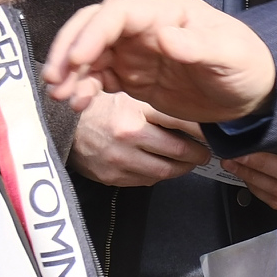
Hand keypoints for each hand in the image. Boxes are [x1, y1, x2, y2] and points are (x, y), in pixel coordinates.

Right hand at [44, 0, 276, 121]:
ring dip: (71, 71)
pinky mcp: (133, 75)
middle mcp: (145, 26)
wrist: (254, 93)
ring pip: (90, 52)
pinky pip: (99, 76)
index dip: (92, 32)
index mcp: (166, 12)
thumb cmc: (248, 66)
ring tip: (62, 97)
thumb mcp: (229, 55)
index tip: (77, 58)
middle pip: (94, 26)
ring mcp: (136, 50)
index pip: (117, 12)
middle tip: (54, 78)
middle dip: (69, 48)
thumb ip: (197, 46)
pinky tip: (79, 103)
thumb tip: (162, 35)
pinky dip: (84, 87)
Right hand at [70, 91, 211, 187]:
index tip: (213, 132)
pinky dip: (160, 174)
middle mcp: (128, 135)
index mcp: (134, 109)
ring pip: (166, 171)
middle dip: (198, 153)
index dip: (202, 129)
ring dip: (183, 167)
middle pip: (178, 151)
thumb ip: (156, 104)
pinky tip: (164, 165)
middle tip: (205, 151)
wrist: (63, 127)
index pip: (181, 121)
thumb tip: (192, 115)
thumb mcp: (127, 95)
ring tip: (189, 161)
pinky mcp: (114, 177)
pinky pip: (147, 181)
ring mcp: (121, 159)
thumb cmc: (97, 108)